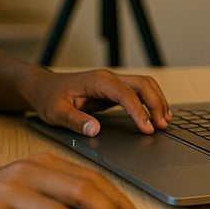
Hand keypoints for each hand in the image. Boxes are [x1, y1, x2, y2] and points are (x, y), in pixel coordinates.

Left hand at [26, 68, 170, 136]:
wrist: (44, 88)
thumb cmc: (49, 98)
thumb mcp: (56, 112)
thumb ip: (75, 121)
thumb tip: (95, 130)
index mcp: (97, 81)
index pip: (125, 94)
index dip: (139, 111)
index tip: (147, 129)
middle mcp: (109, 78)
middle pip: (142, 84)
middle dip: (156, 103)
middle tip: (162, 126)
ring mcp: (113, 83)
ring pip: (145, 85)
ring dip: (158, 101)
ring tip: (165, 122)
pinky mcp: (114, 91)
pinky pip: (139, 92)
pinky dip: (152, 101)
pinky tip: (157, 116)